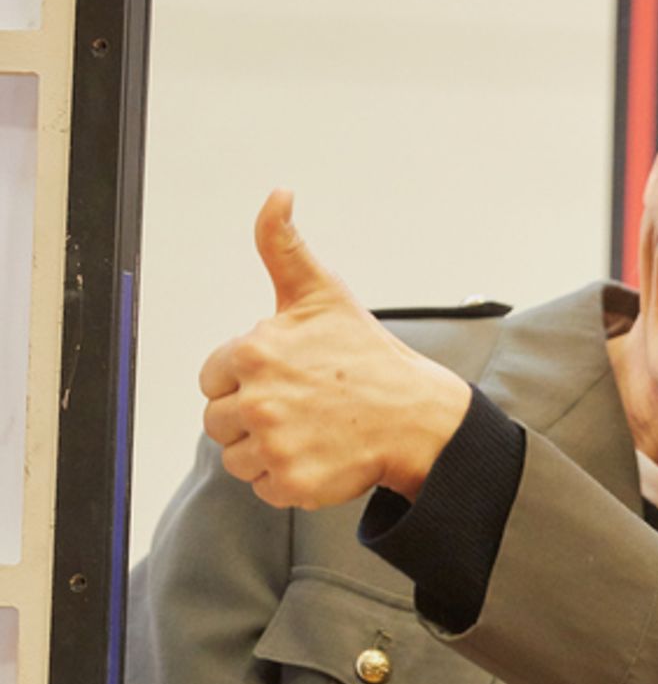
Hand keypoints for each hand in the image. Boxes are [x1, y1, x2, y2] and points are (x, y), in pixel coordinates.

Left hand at [199, 190, 471, 508]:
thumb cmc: (367, 356)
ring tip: (309, 430)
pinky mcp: (291, 483)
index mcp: (254, 352)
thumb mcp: (321, 293)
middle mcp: (258, 400)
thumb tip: (277, 196)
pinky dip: (286, 478)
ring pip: (236, 457)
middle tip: (300, 407)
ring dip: (266, 449)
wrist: (417, 416)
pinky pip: (262, 487)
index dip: (245, 379)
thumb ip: (282, 245)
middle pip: (218, 421)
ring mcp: (275, 445)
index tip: (284, 378)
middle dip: (252, 416)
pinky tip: (318, 454)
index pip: (213, 378)